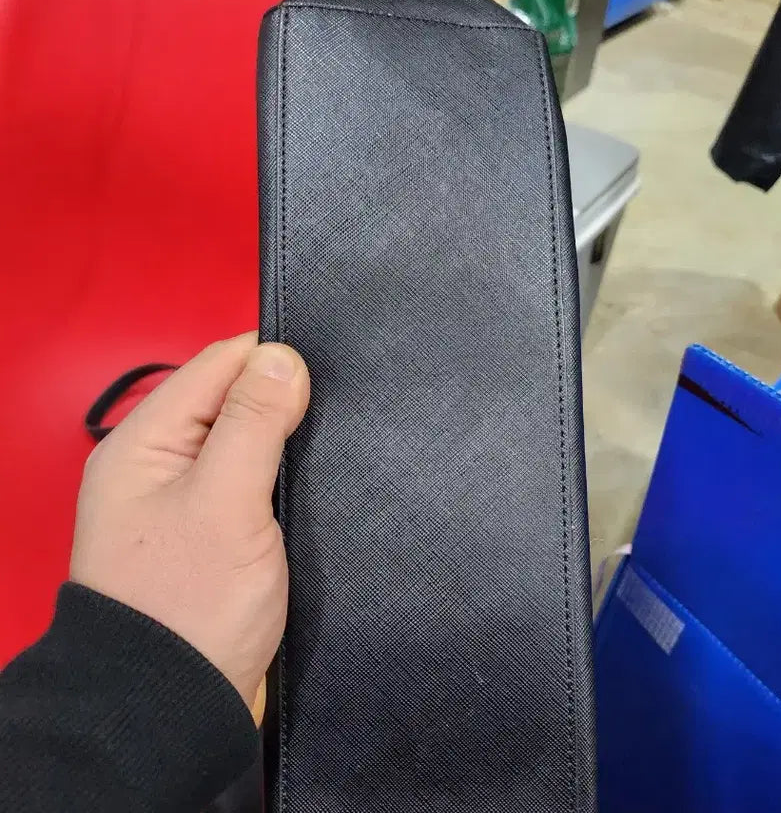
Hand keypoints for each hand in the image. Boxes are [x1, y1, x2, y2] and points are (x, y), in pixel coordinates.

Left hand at [70, 333, 309, 710]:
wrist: (178, 707)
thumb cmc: (191, 601)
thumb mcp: (224, 501)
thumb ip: (253, 423)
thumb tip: (283, 355)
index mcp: (147, 442)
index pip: (216, 366)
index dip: (272, 357)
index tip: (332, 362)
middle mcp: (165, 463)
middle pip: (233, 401)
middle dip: (286, 397)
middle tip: (349, 399)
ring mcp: (193, 500)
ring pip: (251, 442)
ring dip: (291, 437)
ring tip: (346, 431)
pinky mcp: (221, 532)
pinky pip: (257, 482)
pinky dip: (288, 473)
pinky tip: (325, 472)